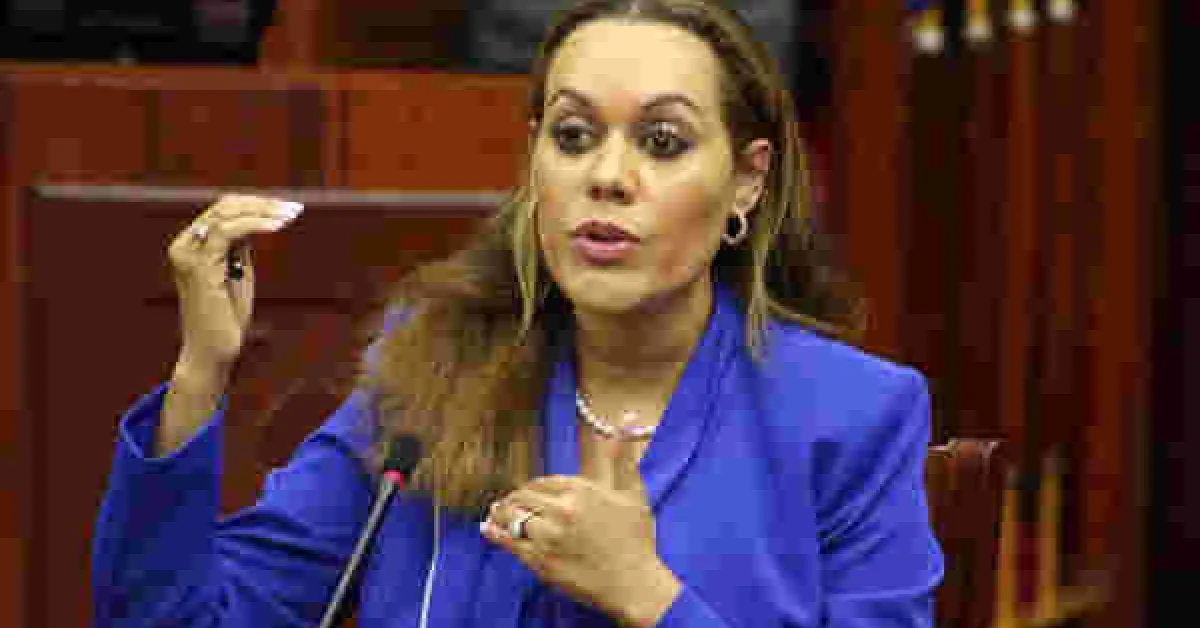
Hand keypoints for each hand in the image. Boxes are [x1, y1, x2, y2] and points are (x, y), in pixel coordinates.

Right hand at [167, 194, 302, 370]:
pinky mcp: (199, 267)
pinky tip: (278, 226)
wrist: (213, 352)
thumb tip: (256, 220)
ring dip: (263, 211)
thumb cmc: (226, 317)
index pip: (223, 210)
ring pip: (226, 214)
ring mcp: (188, 255)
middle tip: (294, 209)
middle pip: (224, 206)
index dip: (256, 204)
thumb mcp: (236, 273)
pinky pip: (228, 232)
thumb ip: (239, 248)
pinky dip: (255, 224)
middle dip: (263, 204)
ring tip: (290, 215)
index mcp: (191, 245)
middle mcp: (184, 245)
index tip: (286, 208)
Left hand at [481, 437, 680, 626]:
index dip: (532, 488)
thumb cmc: (636, 539)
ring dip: (501, 514)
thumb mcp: (633, 492)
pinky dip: (493, 533)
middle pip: (523, 497)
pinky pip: (507, 541)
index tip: (530, 493)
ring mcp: (548, 536)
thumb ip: (622, 456)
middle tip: (508, 504)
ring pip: (512, 517)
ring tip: (495, 513)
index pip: (542, 482)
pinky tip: (487, 529)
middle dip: (515, 500)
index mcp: (580, 489)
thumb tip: (627, 418)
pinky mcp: (539, 560)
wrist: (634, 584)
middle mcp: (561, 509)